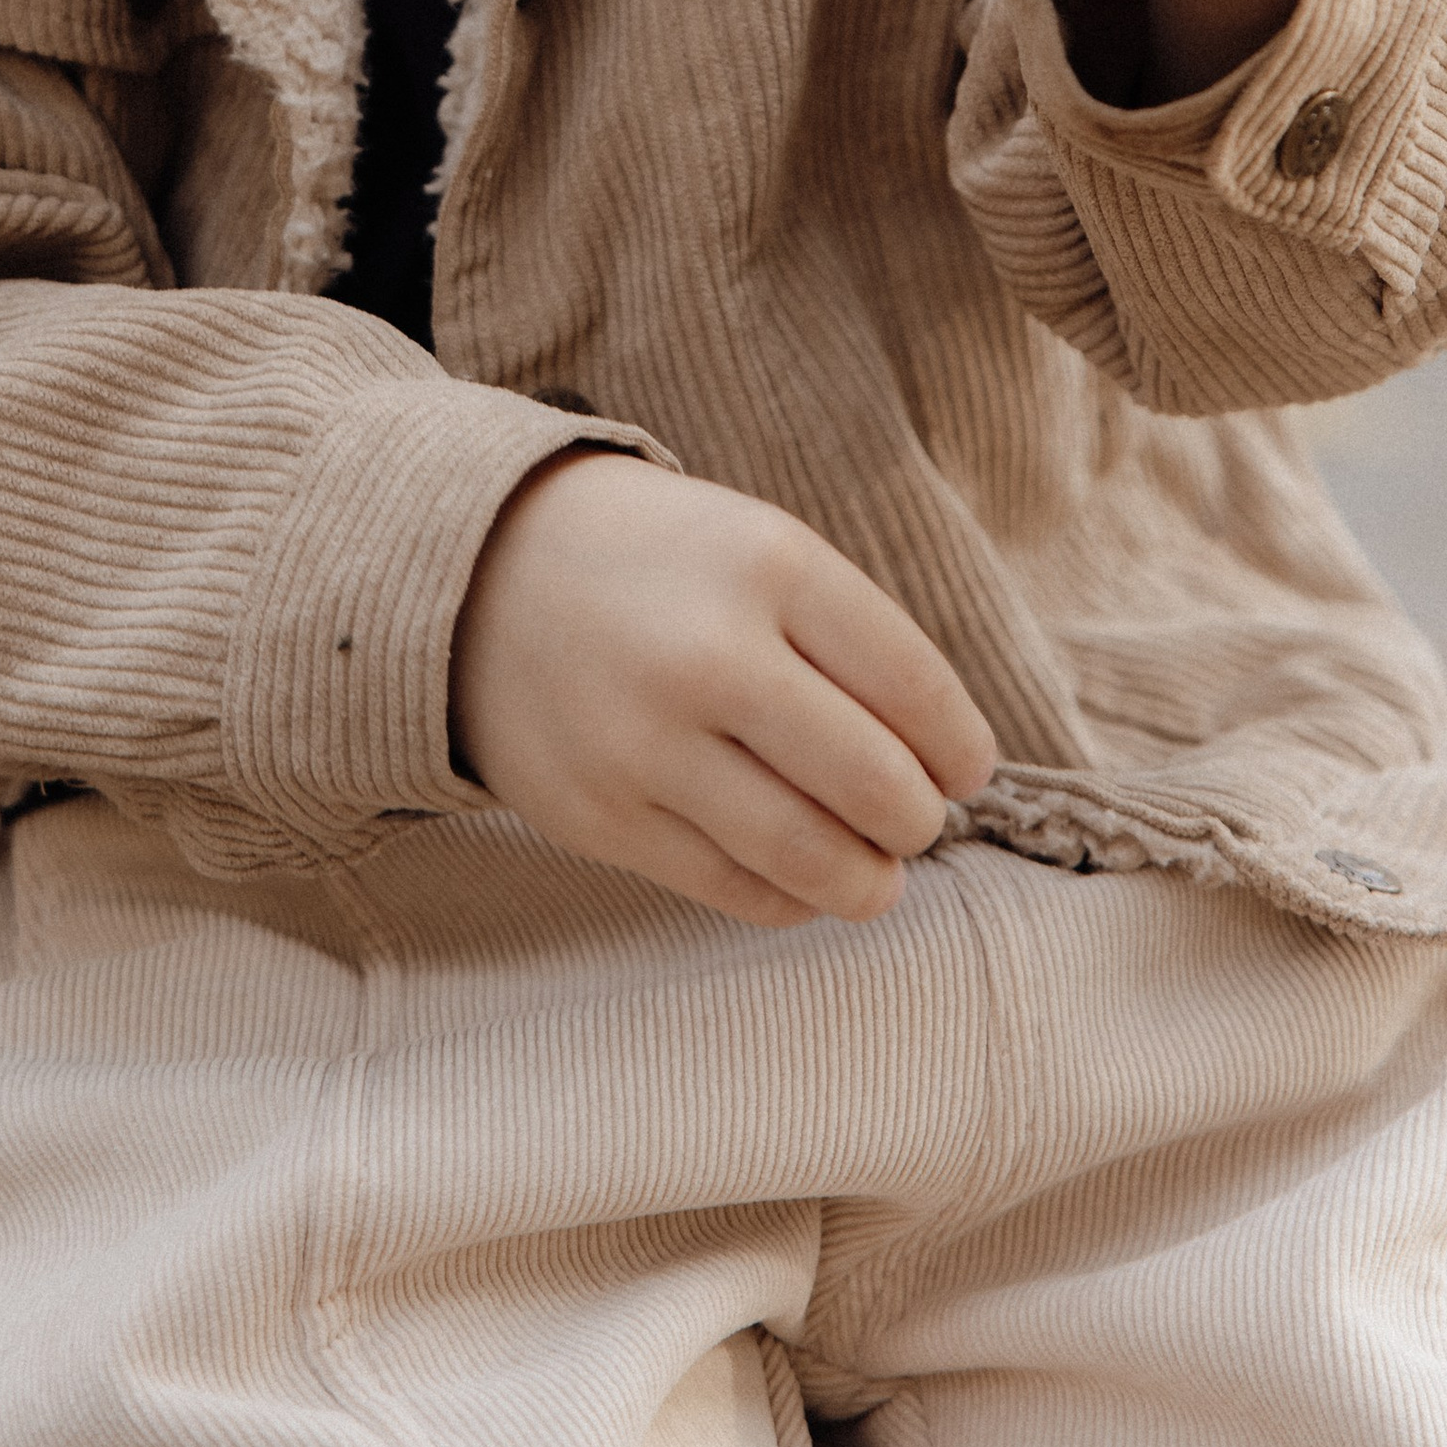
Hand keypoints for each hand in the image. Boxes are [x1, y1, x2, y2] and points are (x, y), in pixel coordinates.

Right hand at [450, 453, 995, 928]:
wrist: (480, 571)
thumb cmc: (657, 562)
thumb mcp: (757, 546)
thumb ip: (847, 638)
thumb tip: (943, 765)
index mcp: (768, 565)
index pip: (914, 685)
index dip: (960, 747)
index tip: (966, 769)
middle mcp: (710, 655)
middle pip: (875, 783)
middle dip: (918, 819)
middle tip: (917, 819)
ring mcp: (648, 743)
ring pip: (809, 855)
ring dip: (868, 880)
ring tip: (876, 872)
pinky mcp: (602, 816)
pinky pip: (731, 889)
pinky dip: (790, 900)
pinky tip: (802, 879)